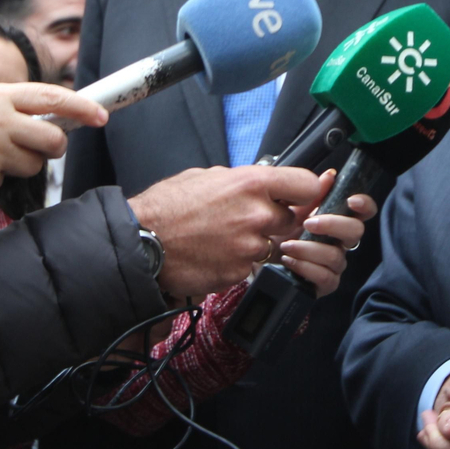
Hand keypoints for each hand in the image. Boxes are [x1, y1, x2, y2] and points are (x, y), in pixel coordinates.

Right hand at [0, 82, 105, 191]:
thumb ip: (2, 105)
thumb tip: (34, 118)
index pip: (52, 97)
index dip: (82, 108)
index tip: (100, 115)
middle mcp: (1, 120)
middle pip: (52, 140)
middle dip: (53, 148)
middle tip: (40, 148)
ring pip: (30, 165)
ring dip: (17, 164)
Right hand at [132, 166, 323, 297]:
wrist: (142, 242)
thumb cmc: (169, 206)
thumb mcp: (209, 176)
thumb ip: (244, 180)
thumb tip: (264, 184)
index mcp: (252, 183)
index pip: (306, 185)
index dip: (305, 191)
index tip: (300, 195)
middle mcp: (257, 214)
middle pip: (293, 219)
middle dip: (276, 220)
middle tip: (250, 219)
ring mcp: (251, 246)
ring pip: (272, 245)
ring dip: (257, 243)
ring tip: (226, 237)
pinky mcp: (240, 272)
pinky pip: (252, 266)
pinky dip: (240, 261)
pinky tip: (217, 254)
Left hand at [275, 185, 376, 297]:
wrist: (261, 256)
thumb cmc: (282, 230)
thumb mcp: (294, 208)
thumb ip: (313, 193)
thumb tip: (330, 175)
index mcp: (338, 221)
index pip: (364, 212)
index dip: (365, 205)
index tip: (351, 201)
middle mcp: (341, 243)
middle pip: (356, 232)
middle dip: (333, 225)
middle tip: (308, 223)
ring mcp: (335, 264)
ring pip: (336, 257)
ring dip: (310, 249)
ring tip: (287, 245)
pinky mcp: (325, 283)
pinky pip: (325, 277)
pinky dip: (306, 267)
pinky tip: (289, 260)